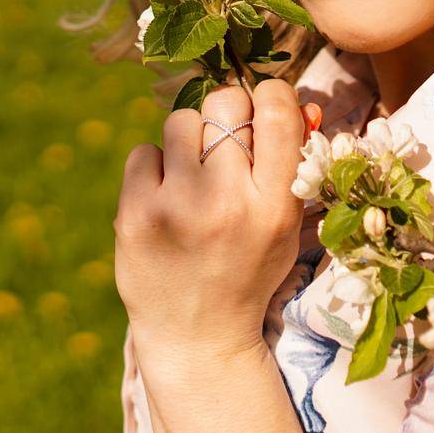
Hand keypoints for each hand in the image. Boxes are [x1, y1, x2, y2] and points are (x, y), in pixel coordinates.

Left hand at [113, 76, 320, 365]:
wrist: (195, 337)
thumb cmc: (247, 269)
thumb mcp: (284, 225)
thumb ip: (293, 164)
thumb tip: (298, 101)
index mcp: (275, 207)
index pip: (277, 112)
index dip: (271, 95)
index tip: (263, 107)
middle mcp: (228, 203)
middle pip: (225, 103)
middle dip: (227, 114)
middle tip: (224, 144)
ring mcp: (177, 208)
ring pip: (181, 121)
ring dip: (189, 141)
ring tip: (192, 179)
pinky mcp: (135, 215)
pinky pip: (144, 152)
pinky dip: (154, 169)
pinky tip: (164, 201)